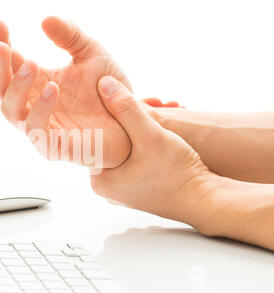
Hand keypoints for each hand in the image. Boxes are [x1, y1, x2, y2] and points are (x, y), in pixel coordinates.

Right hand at [0, 17, 131, 167]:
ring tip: (31, 64)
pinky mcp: (54, 146)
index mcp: (36, 82)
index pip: (6, 64)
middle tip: (1, 46)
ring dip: (16, 88)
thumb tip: (45, 19)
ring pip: (10, 112)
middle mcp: (31, 105)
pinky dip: (40, 110)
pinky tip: (53, 88)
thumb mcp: (92, 54)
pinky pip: (37, 131)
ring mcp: (40, 127)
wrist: (132, 120)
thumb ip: (70, 36)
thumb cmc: (108, 90)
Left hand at [90, 76, 212, 230]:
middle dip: (130, 118)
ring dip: (141, 128)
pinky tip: (162, 130)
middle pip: (110, 141)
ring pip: (125, 148)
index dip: (111, 112)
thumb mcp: (151, 135)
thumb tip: (103, 84)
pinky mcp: (136, 188)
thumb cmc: (177, 173)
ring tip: (162, 110)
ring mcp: (121, 189)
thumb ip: (127, 109)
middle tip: (152, 103)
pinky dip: (145, 142)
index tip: (128, 99)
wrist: (205, 201)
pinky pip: (134, 158)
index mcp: (99, 180)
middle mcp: (106, 188)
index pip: (94, 137)